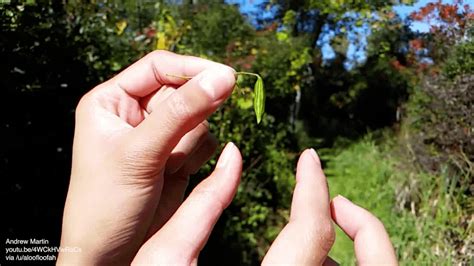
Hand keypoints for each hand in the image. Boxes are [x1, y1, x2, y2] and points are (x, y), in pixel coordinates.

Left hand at [58, 51, 235, 263]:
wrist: (109, 255)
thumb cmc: (106, 203)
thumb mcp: (141, 152)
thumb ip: (183, 111)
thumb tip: (223, 76)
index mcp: (111, 101)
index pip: (159, 67)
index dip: (193, 69)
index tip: (226, 76)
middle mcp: (136, 114)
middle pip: (184, 92)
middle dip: (191, 114)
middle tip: (185, 136)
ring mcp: (159, 137)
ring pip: (198, 119)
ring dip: (191, 143)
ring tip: (167, 167)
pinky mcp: (176, 157)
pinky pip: (204, 143)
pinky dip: (198, 157)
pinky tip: (175, 175)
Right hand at [133, 148, 397, 264]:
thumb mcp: (165, 260)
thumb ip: (202, 206)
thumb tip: (233, 157)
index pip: (312, 232)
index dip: (313, 186)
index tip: (310, 157)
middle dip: (361, 225)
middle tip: (332, 200)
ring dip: (352, 254)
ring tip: (314, 235)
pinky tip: (307, 265)